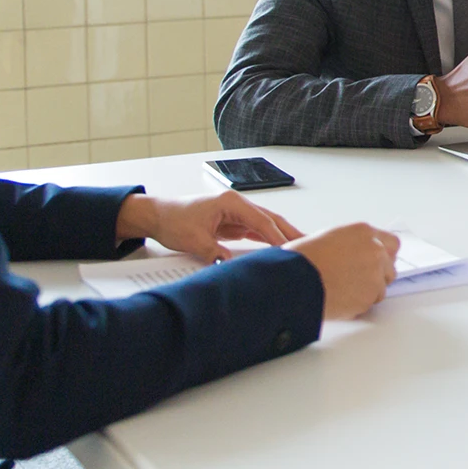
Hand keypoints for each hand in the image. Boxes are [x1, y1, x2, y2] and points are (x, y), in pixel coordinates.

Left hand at [116, 191, 301, 261]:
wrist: (157, 215)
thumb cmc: (172, 219)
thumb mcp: (193, 239)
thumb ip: (214, 253)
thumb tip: (230, 266)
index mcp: (231, 202)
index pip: (262, 221)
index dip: (277, 237)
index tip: (291, 249)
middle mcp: (237, 205)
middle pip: (271, 219)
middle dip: (290, 232)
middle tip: (311, 245)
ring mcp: (236, 214)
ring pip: (266, 225)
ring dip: (282, 236)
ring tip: (301, 248)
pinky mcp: (233, 224)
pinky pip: (256, 232)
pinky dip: (268, 240)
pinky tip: (279, 249)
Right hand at [290, 223, 400, 319]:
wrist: (293, 281)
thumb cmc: (301, 259)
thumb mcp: (328, 238)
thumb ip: (351, 244)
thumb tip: (358, 254)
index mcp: (363, 233)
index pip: (392, 244)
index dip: (384, 256)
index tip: (378, 263)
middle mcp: (374, 251)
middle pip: (389, 268)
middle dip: (377, 276)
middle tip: (356, 282)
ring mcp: (374, 275)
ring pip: (381, 288)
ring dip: (367, 292)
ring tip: (342, 291)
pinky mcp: (369, 297)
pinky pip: (368, 304)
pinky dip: (357, 305)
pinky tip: (338, 299)